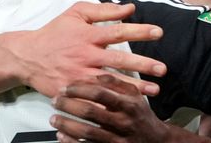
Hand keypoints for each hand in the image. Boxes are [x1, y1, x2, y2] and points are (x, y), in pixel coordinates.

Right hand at [11, 2, 166, 97]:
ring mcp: (80, 75)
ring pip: (111, 82)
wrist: (27, 56)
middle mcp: (86, 55)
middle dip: (142, 64)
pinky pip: (96, 97)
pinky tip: (128, 104)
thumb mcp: (75, 14)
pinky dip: (113, 101)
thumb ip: (103, 10)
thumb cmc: (54, 32)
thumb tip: (130, 8)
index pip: (118, 31)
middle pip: (118, 60)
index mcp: (88, 35)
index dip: (139, 31)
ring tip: (154, 90)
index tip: (159, 32)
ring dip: (134, 87)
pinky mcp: (74, 91)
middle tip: (163, 69)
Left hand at [50, 74, 210, 142]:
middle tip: (56, 100)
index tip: (66, 87)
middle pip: (91, 112)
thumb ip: (118, 83)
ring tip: (54, 118)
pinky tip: (62, 136)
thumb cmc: (140, 115)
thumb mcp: (134, 95)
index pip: (100, 93)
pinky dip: (72, 142)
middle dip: (69, 106)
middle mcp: (123, 122)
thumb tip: (98, 74)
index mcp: (128, 104)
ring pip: (87, 133)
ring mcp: (117, 139)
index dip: (80, 89)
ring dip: (67, 125)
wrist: (156, 141)